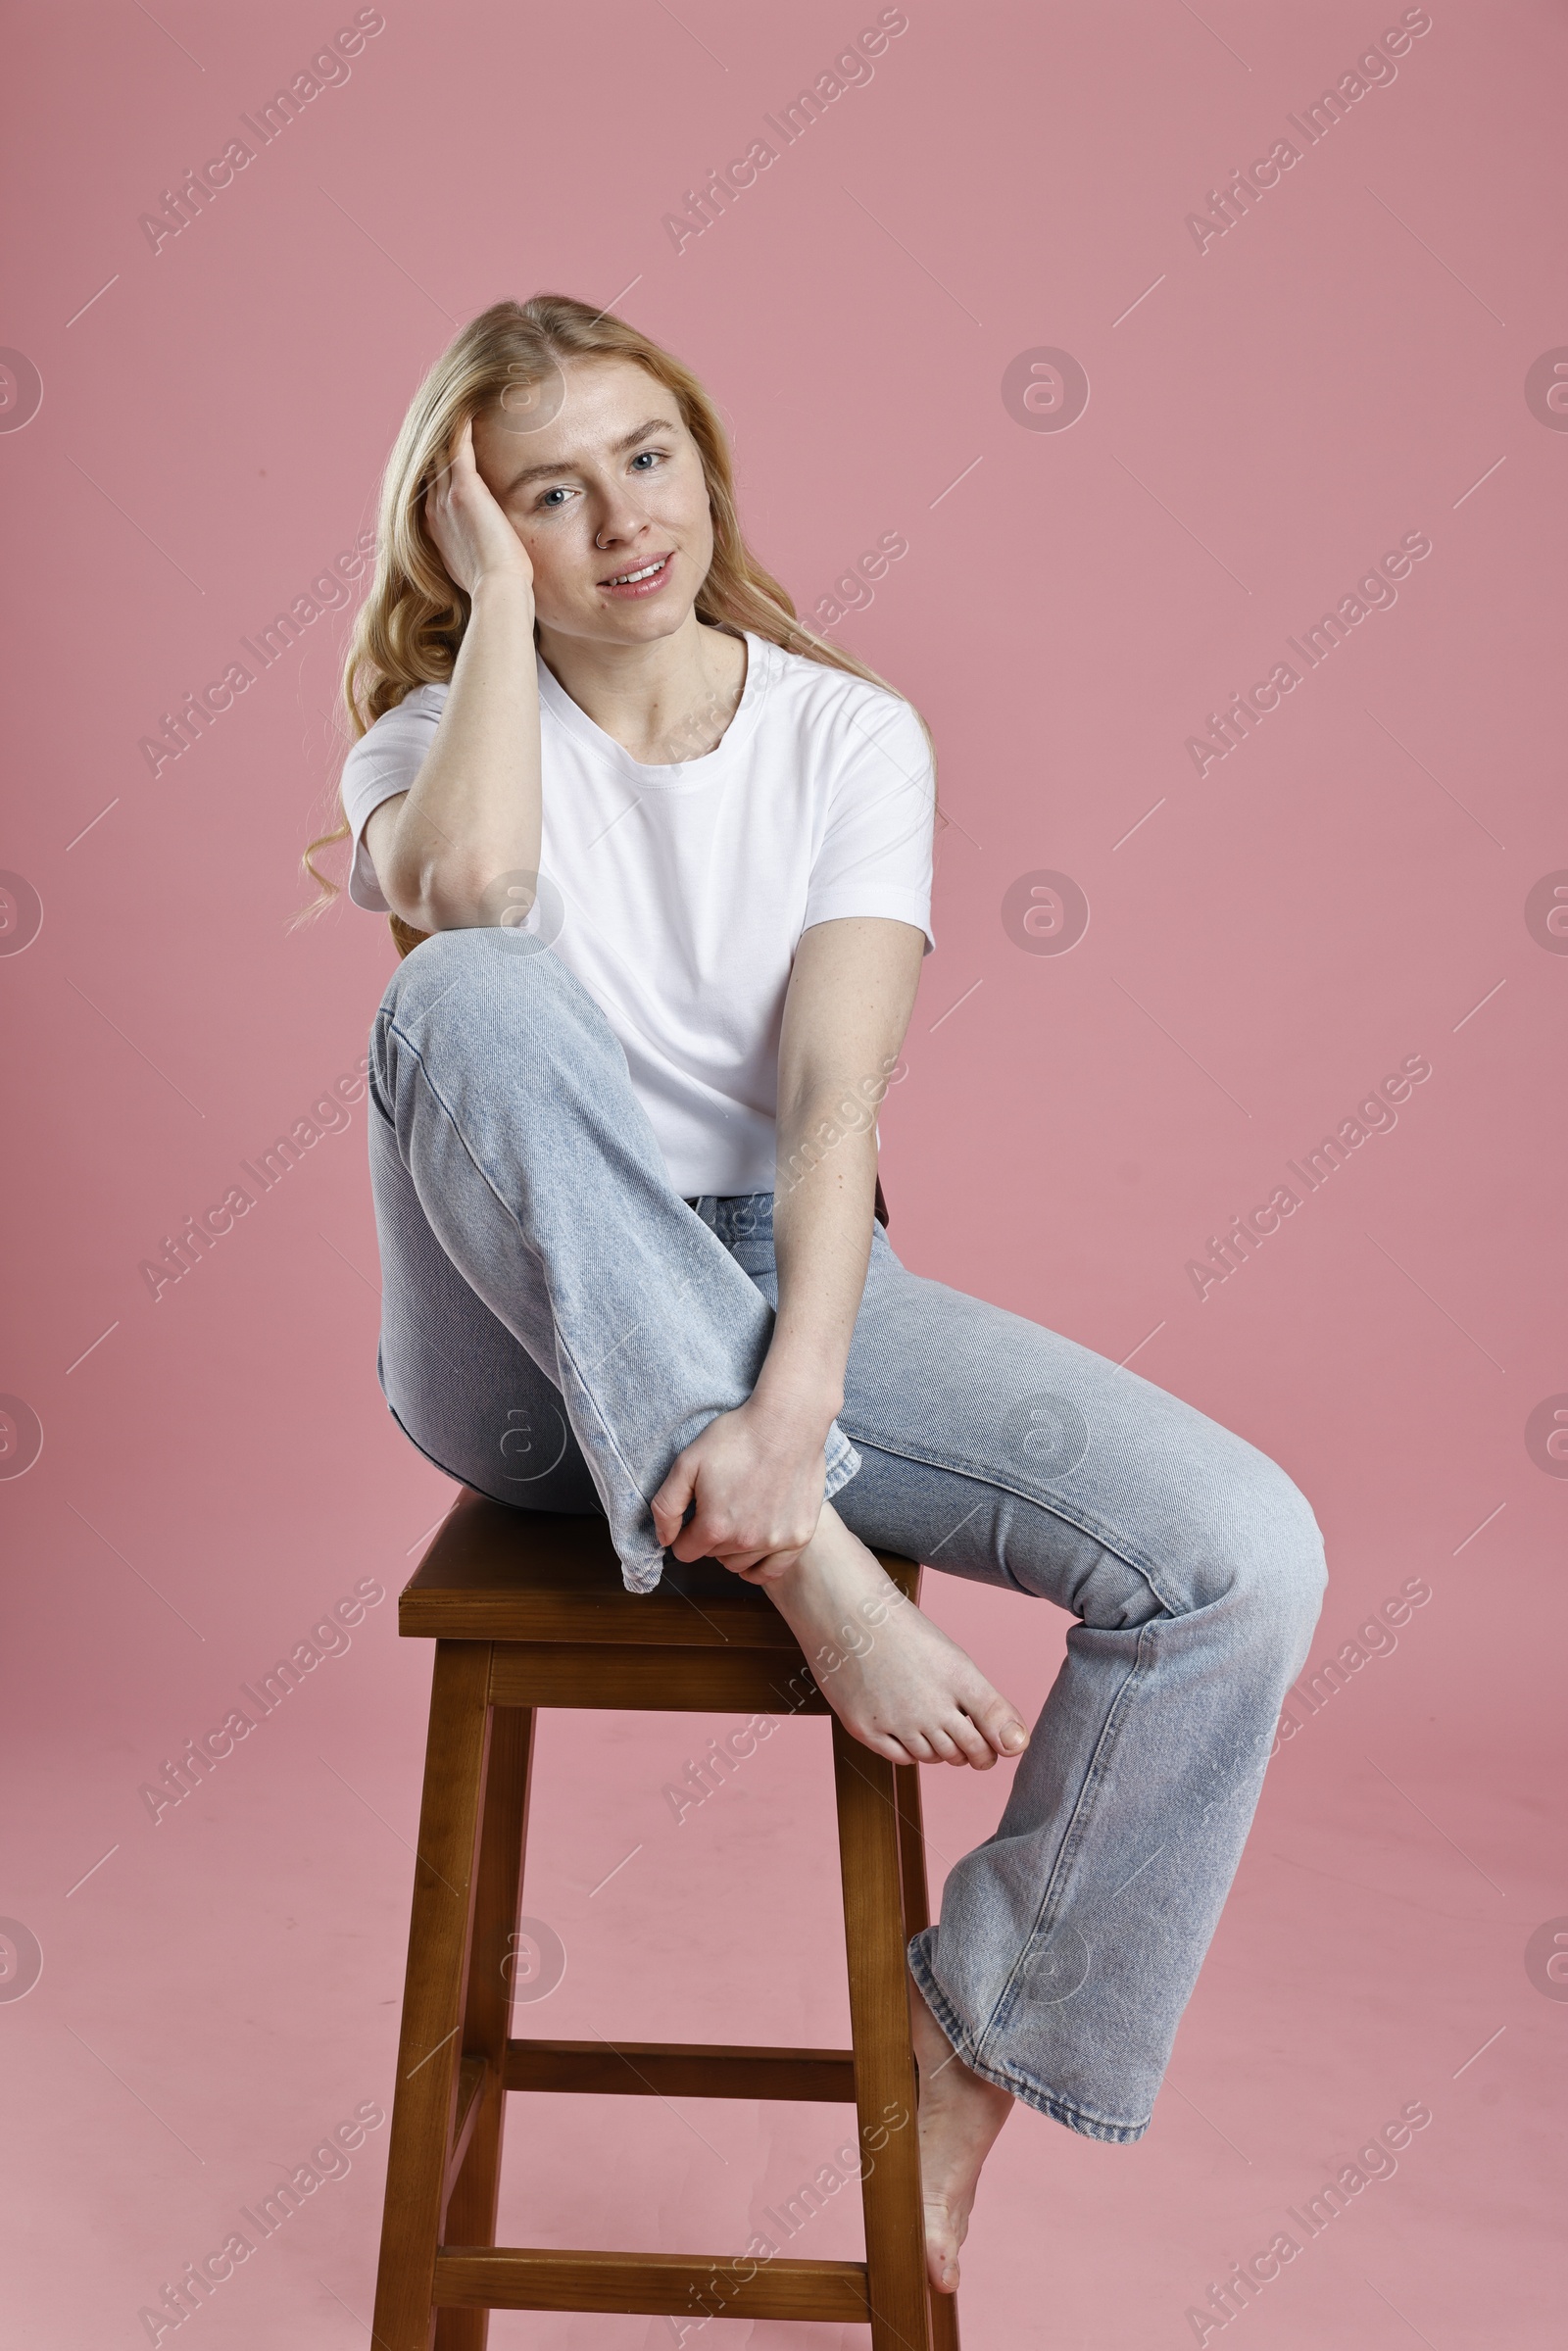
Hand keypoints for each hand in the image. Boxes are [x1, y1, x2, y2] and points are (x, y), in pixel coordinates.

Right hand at [423, 417, 533, 597]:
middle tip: (445, 409)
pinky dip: (461, 423)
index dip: (437, 462)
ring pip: (441, 448)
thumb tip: (486, 553)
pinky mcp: (465, 489)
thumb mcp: (476, 567)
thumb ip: (473, 551)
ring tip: (457, 397)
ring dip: (448, 424)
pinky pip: (459, 444)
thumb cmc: (496, 587)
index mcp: (434, 525)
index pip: (432, 483)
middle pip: (431, 460)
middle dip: (437, 437)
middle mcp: (433, 507)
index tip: (444, 444)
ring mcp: (445, 497)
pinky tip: (468, 401)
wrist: (498, 591)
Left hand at [650, 1399, 829, 1581]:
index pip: (685, 1551)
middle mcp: (745, 1541)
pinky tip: (756, 1543)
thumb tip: (664, 1539)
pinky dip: (759, 1563)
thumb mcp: (687, 1463)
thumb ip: (667, 1506)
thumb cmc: (737, 1437)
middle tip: (722, 1503)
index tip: (696, 1512)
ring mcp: (775, 1542)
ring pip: (739, 1564)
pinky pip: (771, 1571)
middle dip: (710, 1535)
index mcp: (714, 1526)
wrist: (787, 1423)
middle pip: (712, 1556)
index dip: (685, 1532)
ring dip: (734, 1548)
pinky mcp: (798, 1537)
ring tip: (741, 1514)